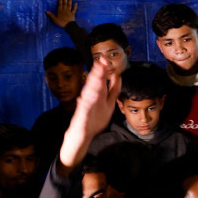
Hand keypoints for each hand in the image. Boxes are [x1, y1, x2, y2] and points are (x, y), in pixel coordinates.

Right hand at [46, 0, 76, 28]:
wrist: (69, 26)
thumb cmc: (61, 23)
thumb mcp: (55, 19)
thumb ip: (51, 15)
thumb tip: (46, 11)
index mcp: (60, 11)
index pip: (60, 4)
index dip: (60, 0)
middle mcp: (65, 10)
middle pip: (65, 3)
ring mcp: (69, 11)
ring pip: (69, 5)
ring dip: (70, 0)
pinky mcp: (73, 14)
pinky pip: (74, 9)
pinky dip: (75, 6)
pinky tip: (76, 3)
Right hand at [59, 58, 120, 173]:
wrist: (80, 137)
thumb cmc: (92, 120)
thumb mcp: (107, 104)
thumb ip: (112, 91)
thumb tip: (117, 76)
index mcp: (98, 97)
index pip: (103, 82)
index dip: (105, 71)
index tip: (107, 60)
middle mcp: (91, 100)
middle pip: (95, 85)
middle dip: (98, 72)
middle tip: (101, 60)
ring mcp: (85, 108)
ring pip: (89, 93)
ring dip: (92, 83)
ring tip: (96, 72)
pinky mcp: (81, 117)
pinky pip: (83, 109)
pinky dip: (85, 102)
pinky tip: (88, 95)